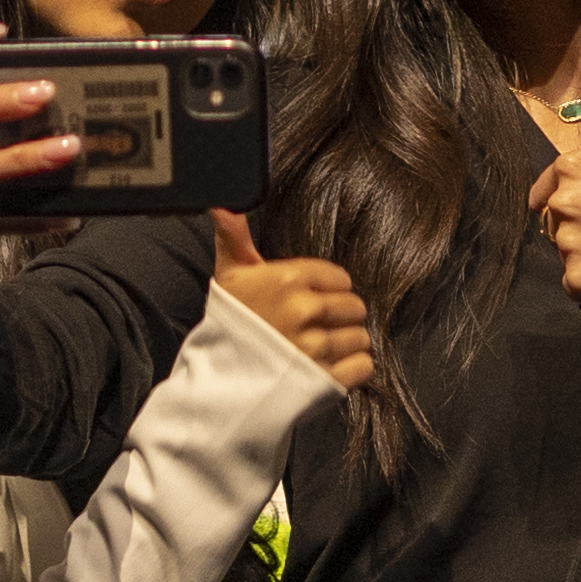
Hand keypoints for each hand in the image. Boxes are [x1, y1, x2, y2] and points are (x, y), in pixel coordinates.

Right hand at [208, 211, 373, 388]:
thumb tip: (223, 203)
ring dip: (346, 342)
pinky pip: (362, 365)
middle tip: (316, 324)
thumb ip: (234, 235)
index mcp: (288, 279)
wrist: (218, 377)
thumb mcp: (230, 273)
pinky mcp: (323, 378)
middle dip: (340, 315)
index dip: (328, 289)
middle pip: (354, 307)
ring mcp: (314, 347)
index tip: (310, 299)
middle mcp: (304, 310)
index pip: (341, 279)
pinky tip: (331, 365)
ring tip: (321, 347)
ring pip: (360, 337)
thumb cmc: (228, 322)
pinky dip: (354, 366)